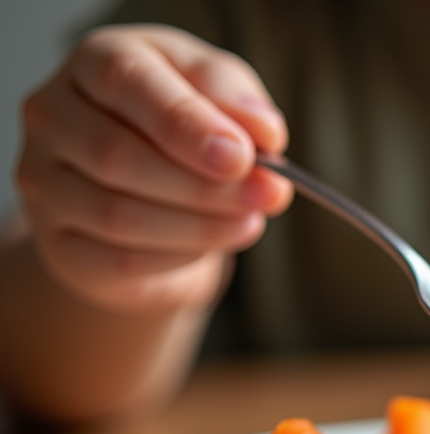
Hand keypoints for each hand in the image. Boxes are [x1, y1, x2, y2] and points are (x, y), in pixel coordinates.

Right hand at [15, 24, 292, 312]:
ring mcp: (44, 181)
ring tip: (250, 221)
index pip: (126, 82)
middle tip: (268, 196)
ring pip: (118, 215)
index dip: (186, 124)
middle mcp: (54, 115)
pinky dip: (177, 256)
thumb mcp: (217, 93)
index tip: (241, 156)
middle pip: (118, 155)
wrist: (147, 181)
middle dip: (206, 185)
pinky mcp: (58, 242)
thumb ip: (238, 101)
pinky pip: (118, 260)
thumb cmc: (183, 122)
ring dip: (199, 226)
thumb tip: (264, 133)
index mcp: (95, 60)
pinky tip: (213, 243)